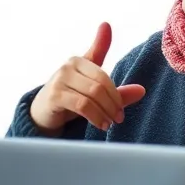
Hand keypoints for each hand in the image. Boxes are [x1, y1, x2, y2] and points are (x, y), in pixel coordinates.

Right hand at [30, 23, 145, 133]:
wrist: (42, 114)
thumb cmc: (71, 99)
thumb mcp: (94, 92)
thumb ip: (116, 90)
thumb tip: (142, 90)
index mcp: (80, 60)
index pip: (103, 74)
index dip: (114, 85)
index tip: (114, 64)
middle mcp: (68, 66)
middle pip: (100, 84)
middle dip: (114, 102)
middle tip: (119, 117)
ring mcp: (59, 80)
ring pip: (93, 94)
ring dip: (106, 111)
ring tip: (111, 122)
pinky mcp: (54, 95)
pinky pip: (82, 105)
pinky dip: (96, 116)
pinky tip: (101, 124)